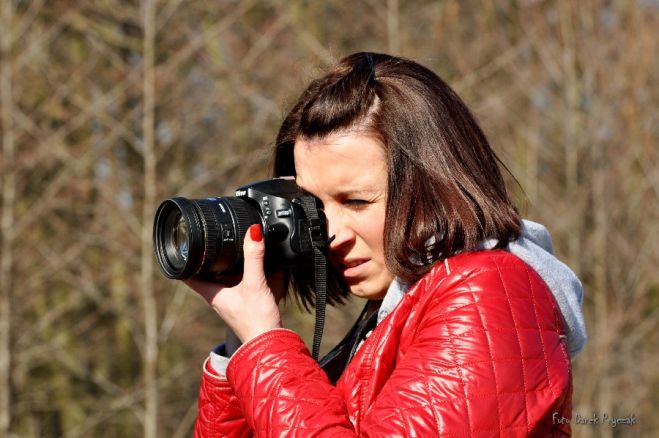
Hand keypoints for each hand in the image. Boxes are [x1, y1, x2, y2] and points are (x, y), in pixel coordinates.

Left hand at [183, 224, 285, 343]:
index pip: (188, 275)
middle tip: (206, 241)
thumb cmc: (256, 321)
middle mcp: (220, 298)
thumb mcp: (254, 283)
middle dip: (207, 259)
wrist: (270, 344)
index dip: (183, 260)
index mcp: (213, 293)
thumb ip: (254, 257)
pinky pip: (243, 285)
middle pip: (206, 274)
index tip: (180, 246)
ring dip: (228, 266)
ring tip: (230, 249)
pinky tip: (259, 268)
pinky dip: (248, 274)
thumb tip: (253, 231)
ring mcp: (233, 302)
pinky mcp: (247, 305)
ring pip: (225, 279)